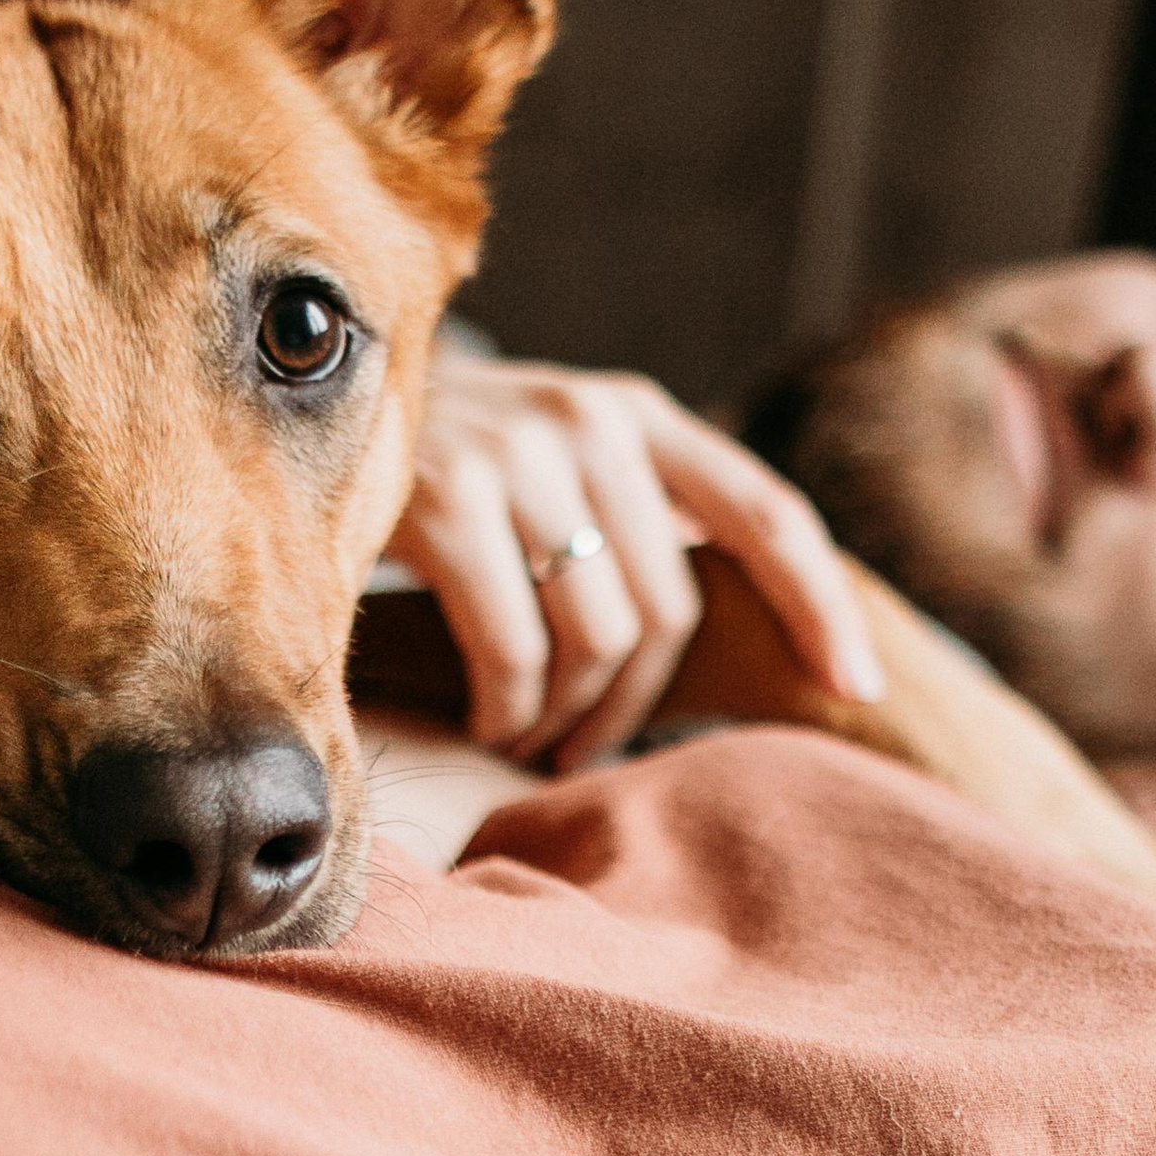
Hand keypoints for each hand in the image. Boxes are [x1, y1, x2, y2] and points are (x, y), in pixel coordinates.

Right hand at [392, 342, 885, 767]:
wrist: (296, 408)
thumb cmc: (446, 473)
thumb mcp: (556, 467)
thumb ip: (636, 517)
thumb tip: (737, 627)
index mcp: (637, 415)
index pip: (767, 513)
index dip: (823, 605)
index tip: (859, 685)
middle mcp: (590, 422)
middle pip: (669, 610)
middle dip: (632, 705)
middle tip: (582, 747)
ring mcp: (518, 456)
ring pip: (596, 641)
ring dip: (564, 720)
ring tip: (527, 737)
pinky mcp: (446, 502)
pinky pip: (515, 654)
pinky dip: (509, 713)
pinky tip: (486, 721)